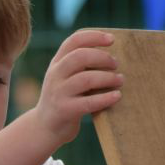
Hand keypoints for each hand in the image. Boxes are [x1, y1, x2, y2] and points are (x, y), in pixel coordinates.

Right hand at [31, 30, 123, 145]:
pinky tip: (117, 96)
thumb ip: (80, 65)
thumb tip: (113, 54)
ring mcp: (58, 92)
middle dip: (102, 57)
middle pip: (79, 57)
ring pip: (85, 79)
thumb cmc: (64, 99)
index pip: (73, 41)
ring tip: (120, 80)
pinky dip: (105, 98)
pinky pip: (88, 102)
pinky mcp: (64, 110)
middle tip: (116, 64)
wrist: (44, 127)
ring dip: (107, 78)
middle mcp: (55, 74)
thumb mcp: (66, 77)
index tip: (112, 39)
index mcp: (57, 62)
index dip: (93, 37)